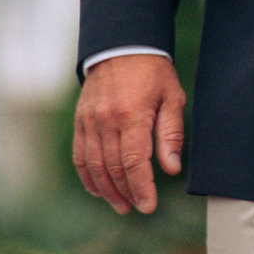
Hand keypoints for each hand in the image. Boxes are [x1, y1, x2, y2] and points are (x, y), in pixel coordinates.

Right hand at [73, 53, 185, 214]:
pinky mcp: (81, 121)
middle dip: (126, 193)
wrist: (123, 46)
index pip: (134, 162)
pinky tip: (99, 189)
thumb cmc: (154, 73)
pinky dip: (88, 176)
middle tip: (138, 208)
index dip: (142, 188)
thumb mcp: (172, 98)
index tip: (149, 207)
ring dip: (107, 190)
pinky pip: (80, 155)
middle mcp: (106, 120)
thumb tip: (171, 169)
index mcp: (132, 115)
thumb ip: (171, 135)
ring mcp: (89, 121)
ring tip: (121, 205)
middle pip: (114, 168)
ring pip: (94, 166)